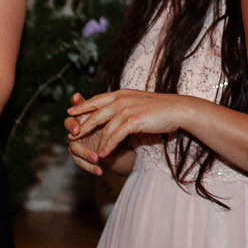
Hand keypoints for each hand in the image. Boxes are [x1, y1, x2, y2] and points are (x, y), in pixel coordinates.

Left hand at [64, 88, 183, 173]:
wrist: (178, 109)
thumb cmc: (161, 108)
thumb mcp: (139, 102)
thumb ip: (125, 105)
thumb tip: (116, 111)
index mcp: (121, 94)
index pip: (96, 99)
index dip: (82, 106)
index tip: (70, 113)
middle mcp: (121, 99)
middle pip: (94, 113)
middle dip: (82, 125)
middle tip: (71, 136)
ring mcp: (126, 109)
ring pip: (104, 127)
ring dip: (95, 142)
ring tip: (89, 153)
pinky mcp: (133, 120)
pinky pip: (115, 136)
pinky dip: (107, 146)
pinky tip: (103, 154)